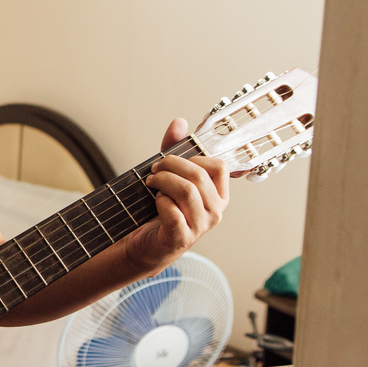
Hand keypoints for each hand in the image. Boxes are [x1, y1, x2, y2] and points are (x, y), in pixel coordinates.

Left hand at [123, 118, 229, 274]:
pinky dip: (160, 201)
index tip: (174, 160)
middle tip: (155, 169)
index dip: (194, 157)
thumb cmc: (162, 209)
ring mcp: (201, 226)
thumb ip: (174, 149)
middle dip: (171, 166)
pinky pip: (173, 212)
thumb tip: (179, 122)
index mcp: (218, 195)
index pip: (219, 166)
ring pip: (187, 191)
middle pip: (199, 176)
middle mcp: (215, 211)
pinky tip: (154, 200)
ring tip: (151, 182)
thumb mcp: (170, 176)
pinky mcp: (182, 237)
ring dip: (163, 181)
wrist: (148, 244)